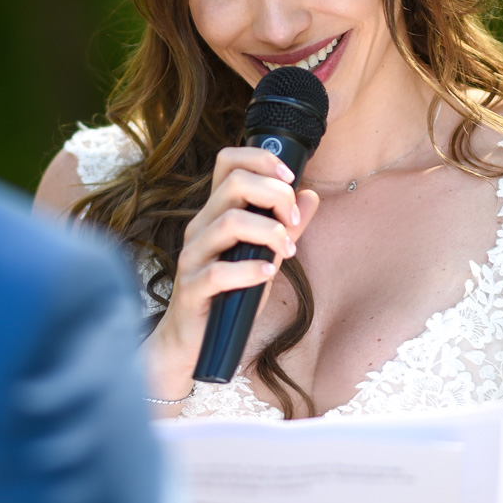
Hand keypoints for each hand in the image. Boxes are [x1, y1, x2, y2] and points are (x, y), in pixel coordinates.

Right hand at [144, 146, 319, 401]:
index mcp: (215, 213)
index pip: (229, 162)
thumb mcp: (263, 256)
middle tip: (293, 219)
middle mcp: (201, 227)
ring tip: (288, 250)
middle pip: (234, 183)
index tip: (291, 178)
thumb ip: (284, 227)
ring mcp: (193, 256)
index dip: (262, 159)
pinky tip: (268, 275)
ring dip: (268, 232)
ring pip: (229, 222)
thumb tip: (311, 195)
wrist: (192, 343)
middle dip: (275, 194)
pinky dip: (250, 270)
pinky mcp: (191, 287)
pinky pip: (219, 272)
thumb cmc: (227, 296)